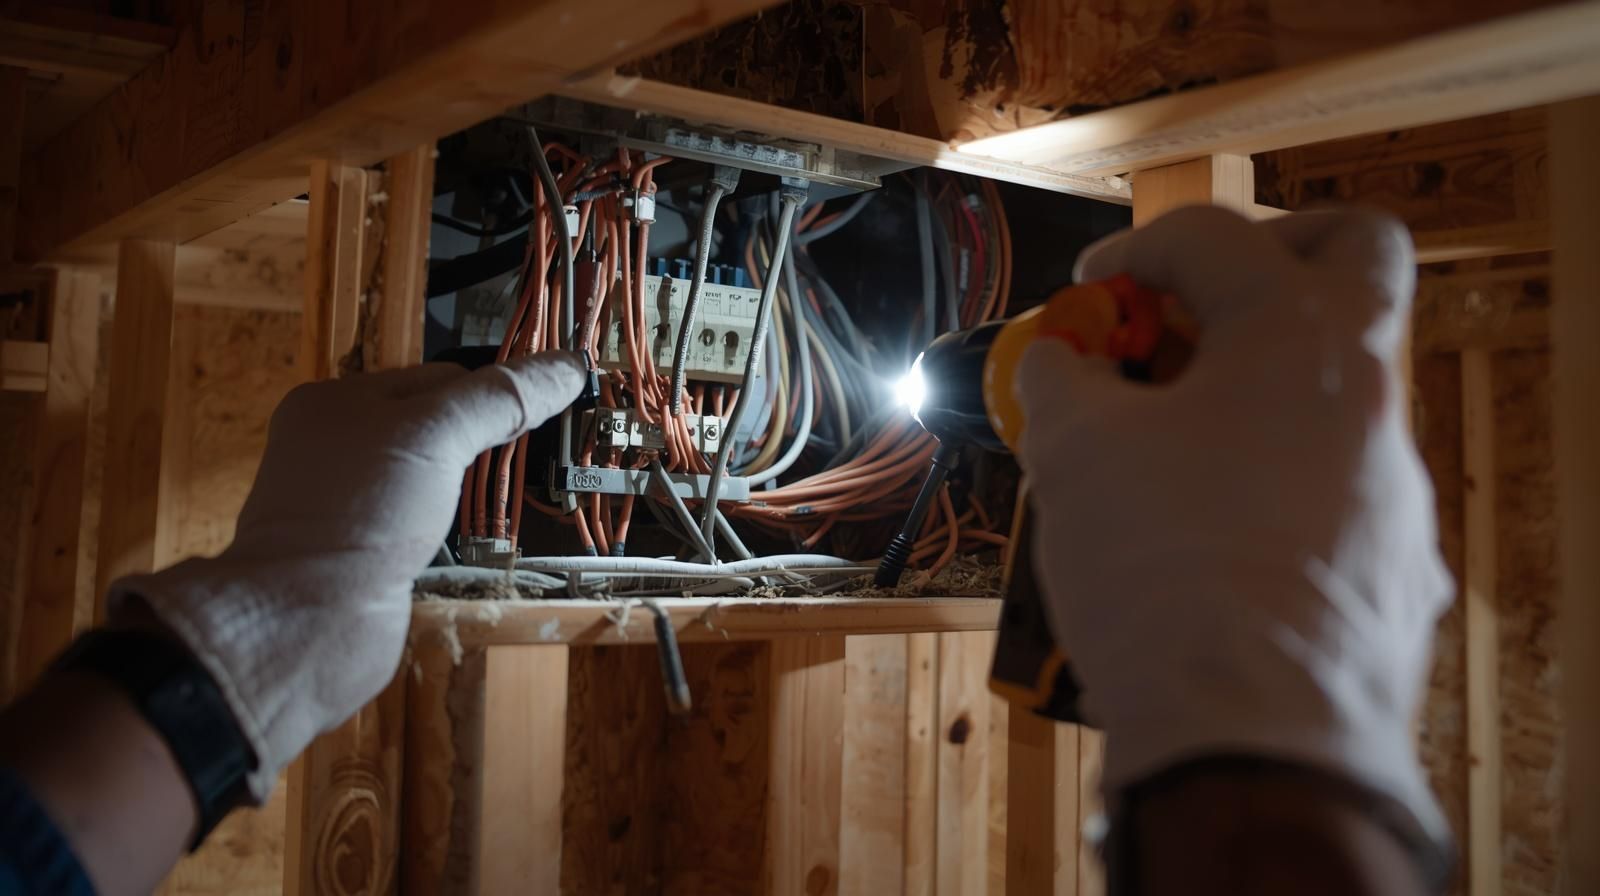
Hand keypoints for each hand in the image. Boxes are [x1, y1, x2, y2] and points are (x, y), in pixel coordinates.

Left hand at [108, 353, 583, 798]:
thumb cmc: (359, 513)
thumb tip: (570, 365)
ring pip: (430, 480)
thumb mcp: (434, 436)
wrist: (305, 625)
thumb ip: (500, 398)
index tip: (550, 408)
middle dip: (484, 440)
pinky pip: (422, 527)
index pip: (438, 377)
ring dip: (469, 489)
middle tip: (538, 456)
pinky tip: (475, 539)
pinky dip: (452, 531)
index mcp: (336, 401)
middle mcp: (336, 449)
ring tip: (514, 497)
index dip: (493, 391)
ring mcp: (350, 506)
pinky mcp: (366, 557)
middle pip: (435, 428)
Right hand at [1015, 207, 1451, 840]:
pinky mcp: (1397, 563)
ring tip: (1168, 447)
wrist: (1250, 736)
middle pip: (1354, 256)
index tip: (1090, 295)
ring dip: (1257, 389)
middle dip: (1271, 253)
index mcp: (1295, 337)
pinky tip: (1209, 537)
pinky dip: (1273, 483)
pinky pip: (1337, 488)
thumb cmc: (1162, 573)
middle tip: (1194, 302)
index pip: (1214, 237)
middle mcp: (1368, 394)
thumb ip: (1062, 379)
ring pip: (1341, 389)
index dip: (1133, 251)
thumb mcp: (1074, 453)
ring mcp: (1395, 481)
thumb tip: (1062, 361)